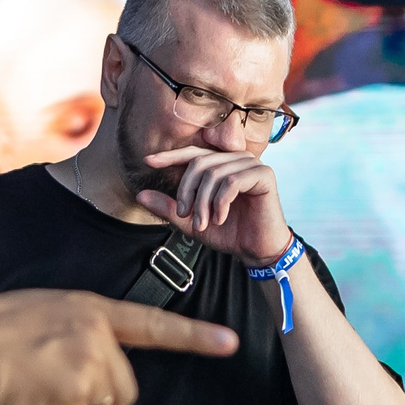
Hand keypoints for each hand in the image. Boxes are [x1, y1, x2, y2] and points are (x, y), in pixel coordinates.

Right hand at [0, 289, 237, 404]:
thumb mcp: (44, 313)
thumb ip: (79, 334)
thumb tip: (96, 374)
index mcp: (91, 310)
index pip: (154, 326)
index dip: (194, 337)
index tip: (230, 343)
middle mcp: (97, 337)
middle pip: (124, 390)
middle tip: (62, 401)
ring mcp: (88, 367)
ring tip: (37, 395)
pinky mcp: (74, 398)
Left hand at [134, 145, 291, 264]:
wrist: (257, 250)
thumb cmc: (229, 233)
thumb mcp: (193, 221)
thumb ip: (170, 208)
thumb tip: (140, 196)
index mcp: (222, 165)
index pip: (193, 154)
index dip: (170, 156)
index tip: (148, 162)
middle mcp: (237, 159)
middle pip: (200, 163)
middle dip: (188, 191)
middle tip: (186, 216)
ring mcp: (252, 164)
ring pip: (214, 173)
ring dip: (204, 202)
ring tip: (204, 223)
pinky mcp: (264, 175)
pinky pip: (232, 181)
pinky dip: (221, 202)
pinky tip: (220, 218)